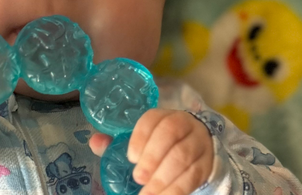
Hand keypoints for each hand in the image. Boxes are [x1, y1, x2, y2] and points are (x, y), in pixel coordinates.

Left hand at [89, 109, 213, 194]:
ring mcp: (198, 143)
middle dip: (152, 157)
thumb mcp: (141, 140)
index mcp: (163, 115)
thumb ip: (116, 141)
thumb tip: (95, 142)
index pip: (153, 119)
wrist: (197, 148)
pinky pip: (194, 175)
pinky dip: (177, 189)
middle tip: (138, 177)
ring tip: (148, 193)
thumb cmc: (160, 144)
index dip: (140, 137)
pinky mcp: (206, 164)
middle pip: (170, 133)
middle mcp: (184, 124)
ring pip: (183, 156)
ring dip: (164, 177)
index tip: (130, 157)